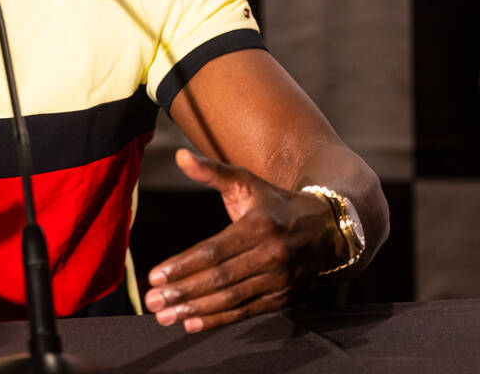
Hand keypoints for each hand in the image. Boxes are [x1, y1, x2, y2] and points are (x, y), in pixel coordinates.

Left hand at [144, 149, 342, 332]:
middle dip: (182, 291)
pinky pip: (246, 311)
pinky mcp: (284, 298)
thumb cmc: (275, 203)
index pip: (214, 251)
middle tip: (151, 301)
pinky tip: (191, 323)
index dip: (183, 265)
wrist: (328, 230)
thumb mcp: (247, 182)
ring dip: (195, 310)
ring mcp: (280, 280)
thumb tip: (180, 156)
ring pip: (231, 299)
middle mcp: (272, 255)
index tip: (154, 276)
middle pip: (219, 278)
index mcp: (259, 226)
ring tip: (164, 316)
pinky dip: (218, 319)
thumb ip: (212, 172)